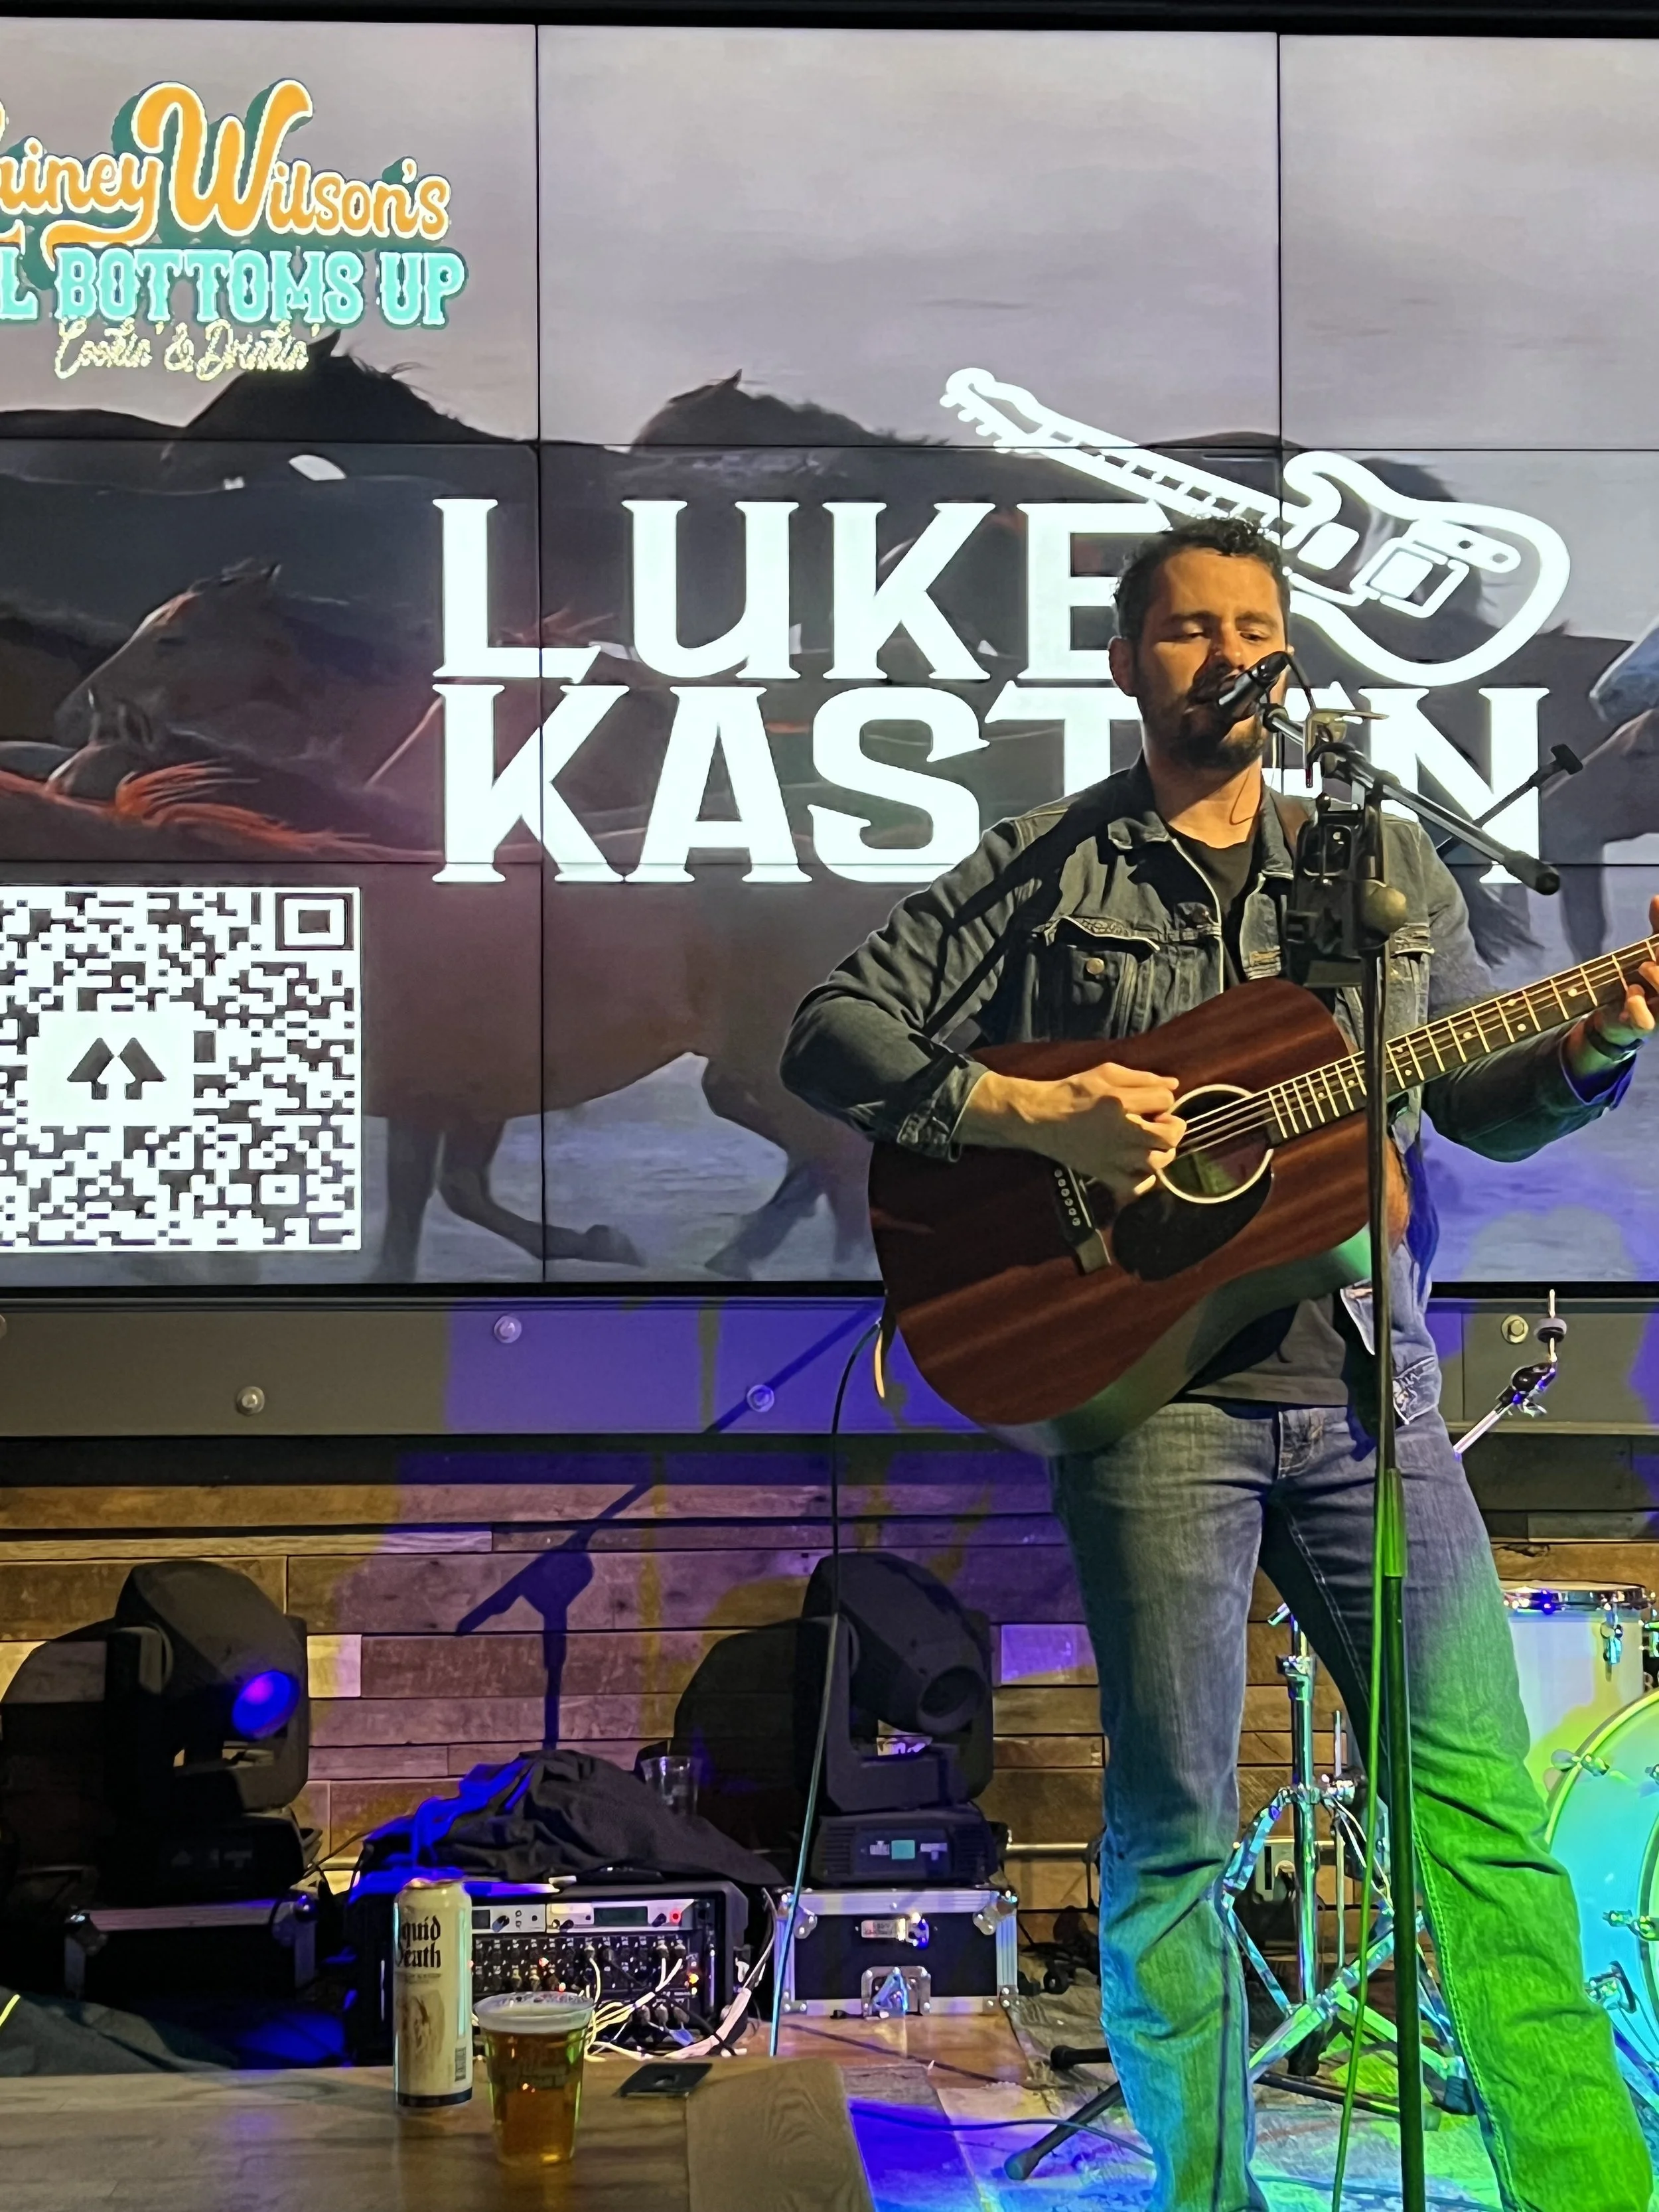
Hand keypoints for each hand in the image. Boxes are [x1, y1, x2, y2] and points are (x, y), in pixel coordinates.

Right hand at [960, 1062, 1185, 1207]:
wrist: (1041, 1117)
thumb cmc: (1074, 1091)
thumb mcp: (1107, 1072)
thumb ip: (1143, 1077)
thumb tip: (1174, 1085)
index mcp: (1122, 1102)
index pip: (1166, 1101)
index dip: (1164, 1099)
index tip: (1152, 1100)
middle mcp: (1123, 1132)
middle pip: (1171, 1135)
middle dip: (1172, 1125)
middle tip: (1159, 1121)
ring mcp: (1115, 1157)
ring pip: (1159, 1161)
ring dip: (1162, 1150)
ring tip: (1150, 1141)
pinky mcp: (1105, 1173)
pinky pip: (1136, 1186)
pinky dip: (1144, 1179)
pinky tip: (1138, 1165)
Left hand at [1568, 893, 1658, 1070]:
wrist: (1616, 1015)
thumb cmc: (1640, 980)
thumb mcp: (1649, 951)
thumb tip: (1657, 898)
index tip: (1656, 941)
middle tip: (1651, 956)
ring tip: (1643, 967)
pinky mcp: (1643, 1028)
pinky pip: (1645, 1022)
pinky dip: (1637, 1005)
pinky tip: (1631, 993)